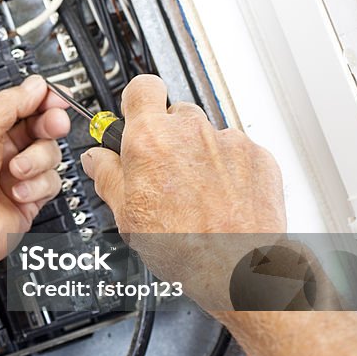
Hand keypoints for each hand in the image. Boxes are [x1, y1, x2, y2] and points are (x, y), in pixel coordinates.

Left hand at [0, 75, 70, 285]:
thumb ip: (9, 104)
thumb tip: (35, 86)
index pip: (20, 104)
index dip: (40, 99)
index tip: (55, 98)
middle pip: (40, 125)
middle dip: (49, 125)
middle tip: (54, 124)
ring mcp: (15, 174)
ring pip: (50, 153)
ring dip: (36, 162)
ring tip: (16, 172)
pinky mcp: (30, 197)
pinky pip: (52, 181)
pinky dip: (37, 186)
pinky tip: (18, 192)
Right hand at [79, 75, 285, 308]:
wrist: (237, 268)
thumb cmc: (183, 246)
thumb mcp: (125, 215)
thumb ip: (107, 176)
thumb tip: (97, 160)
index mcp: (151, 139)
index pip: (142, 87)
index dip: (137, 102)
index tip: (135, 118)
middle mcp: (191, 131)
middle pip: (175, 114)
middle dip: (167, 137)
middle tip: (162, 172)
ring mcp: (228, 142)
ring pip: (206, 135)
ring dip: (198, 155)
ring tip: (195, 194)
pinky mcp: (258, 156)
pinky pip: (237, 152)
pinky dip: (229, 169)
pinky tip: (220, 199)